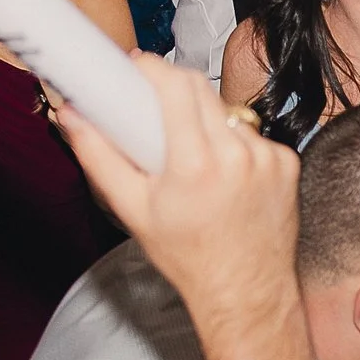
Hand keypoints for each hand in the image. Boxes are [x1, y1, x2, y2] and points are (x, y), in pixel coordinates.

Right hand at [57, 54, 312, 359]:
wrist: (245, 292)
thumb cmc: (188, 257)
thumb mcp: (132, 209)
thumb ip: (97, 155)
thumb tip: (71, 113)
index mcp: (197, 164)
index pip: (176, 85)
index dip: (152, 67)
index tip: (135, 67)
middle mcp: (239, 155)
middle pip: (200, 88)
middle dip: (172, 87)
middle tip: (151, 106)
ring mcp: (269, 157)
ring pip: (225, 112)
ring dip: (203, 120)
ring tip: (189, 155)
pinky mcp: (288, 162)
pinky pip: (251, 135)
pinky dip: (232, 144)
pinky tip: (223, 175)